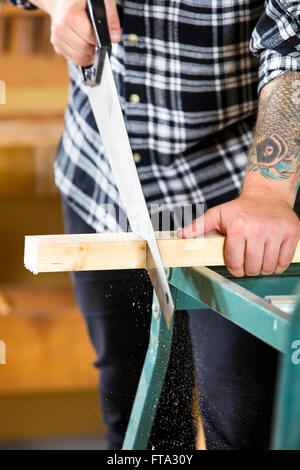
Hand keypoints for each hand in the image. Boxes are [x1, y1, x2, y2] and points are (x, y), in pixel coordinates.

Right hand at [31, 0, 120, 66]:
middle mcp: (60, 27)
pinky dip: (83, 57)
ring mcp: (57, 37)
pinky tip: (85, 46)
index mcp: (70, 14)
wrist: (63, 0)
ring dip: (90, 55)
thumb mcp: (101, 0)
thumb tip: (115, 38)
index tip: (102, 34)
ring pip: (79, 58)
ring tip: (93, 43)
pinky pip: (74, 60)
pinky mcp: (57, 46)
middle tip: (99, 39)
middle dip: (95, 48)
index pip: (90, 38)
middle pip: (84, 50)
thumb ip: (111, 17)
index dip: (100, 39)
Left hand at [179, 194, 299, 276]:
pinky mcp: (292, 233)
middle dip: (247, 269)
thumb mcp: (218, 214)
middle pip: (252, 267)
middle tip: (247, 263)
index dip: (234, 268)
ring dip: (262, 269)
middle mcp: (258, 229)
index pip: (234, 261)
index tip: (236, 265)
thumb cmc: (241, 207)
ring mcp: (277, 232)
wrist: (268, 194)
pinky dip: (277, 265)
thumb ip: (199, 226)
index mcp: (238, 227)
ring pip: (268, 267)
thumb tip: (182, 236)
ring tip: (258, 260)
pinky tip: (271, 258)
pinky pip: (284, 261)